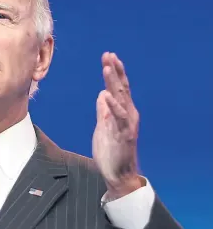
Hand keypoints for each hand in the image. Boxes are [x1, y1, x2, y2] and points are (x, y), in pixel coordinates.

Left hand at [92, 53, 141, 198]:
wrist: (118, 174)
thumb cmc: (111, 150)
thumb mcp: (103, 126)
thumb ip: (103, 110)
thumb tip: (102, 94)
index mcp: (122, 111)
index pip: (118, 87)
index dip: (113, 71)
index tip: (108, 56)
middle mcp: (128, 114)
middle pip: (121, 88)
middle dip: (114, 71)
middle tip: (108, 55)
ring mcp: (126, 124)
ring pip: (121, 99)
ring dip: (114, 82)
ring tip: (107, 68)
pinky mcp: (123, 135)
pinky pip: (118, 117)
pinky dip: (112, 105)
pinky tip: (106, 94)